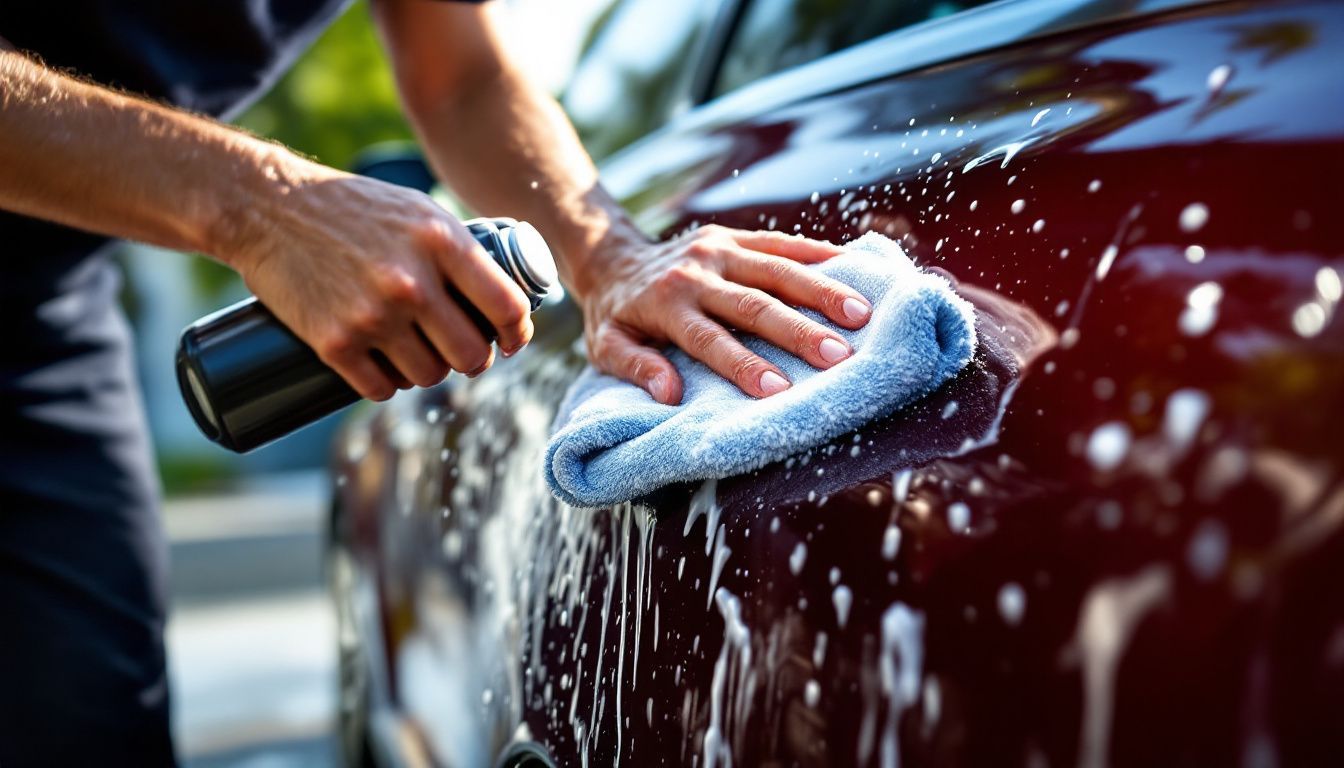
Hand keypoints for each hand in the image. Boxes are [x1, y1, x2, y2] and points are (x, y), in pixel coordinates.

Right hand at [219, 159, 533, 400]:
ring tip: (420, 354)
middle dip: (474, 359)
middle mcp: (412, 282)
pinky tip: (385, 369)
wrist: (267, 206)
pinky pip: (382, 389)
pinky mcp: (334, 343)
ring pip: (430, 377)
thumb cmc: (353, 207)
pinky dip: (388, 384)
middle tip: (465, 353)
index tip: (512, 340)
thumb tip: (503, 296)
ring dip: (430, 372)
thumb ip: (460, 250)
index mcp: (441, 242)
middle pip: (472, 354)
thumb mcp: (419, 211)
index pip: (506, 306)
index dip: (517, 332)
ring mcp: (372, 316)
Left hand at [575, 224, 870, 404]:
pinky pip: (779, 242)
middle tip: (839, 355)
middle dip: (798, 330)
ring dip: (821, 290)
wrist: (613, 258)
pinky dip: (816, 254)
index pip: (710, 338)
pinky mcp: (732, 236)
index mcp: (666, 304)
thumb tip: (668, 394)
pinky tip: (852, 268)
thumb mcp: (606, 346)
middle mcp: (696, 272)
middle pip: (753, 303)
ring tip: (861, 312)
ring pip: (776, 268)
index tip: (779, 389)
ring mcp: (718, 248)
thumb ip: (634, 367)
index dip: (743, 363)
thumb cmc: (616, 316)